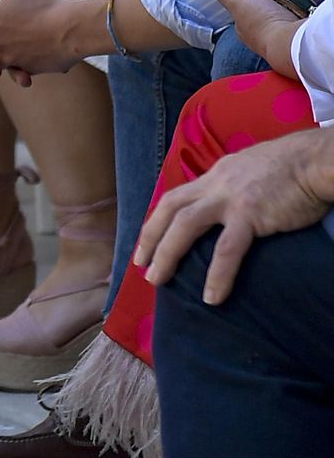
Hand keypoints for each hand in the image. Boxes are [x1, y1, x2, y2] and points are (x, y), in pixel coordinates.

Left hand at [136, 125, 333, 302]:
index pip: (177, 196)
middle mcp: (217, 182)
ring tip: (157, 280)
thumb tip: (228, 208)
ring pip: (185, 225)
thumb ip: (235, 185)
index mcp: (217, 173)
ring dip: (167, 254)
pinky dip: (217, 275)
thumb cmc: (293, 167)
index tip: (148, 242)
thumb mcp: (252, 169)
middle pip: (170, 208)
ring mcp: (231, 197)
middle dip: (150, 236)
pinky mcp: (250, 214)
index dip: (159, 219)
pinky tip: (211, 297)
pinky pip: (227, 250)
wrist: (316, 160)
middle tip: (141, 265)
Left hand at [201, 0, 305, 77]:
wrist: (294, 43)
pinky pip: (302, 12)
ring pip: (287, 7)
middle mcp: (264, 33)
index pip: (245, 8)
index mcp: (246, 28)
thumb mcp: (238, 1)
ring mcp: (283, 34)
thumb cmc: (264, 26)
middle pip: (269, 4)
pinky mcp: (300, 33)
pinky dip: (304, 3)